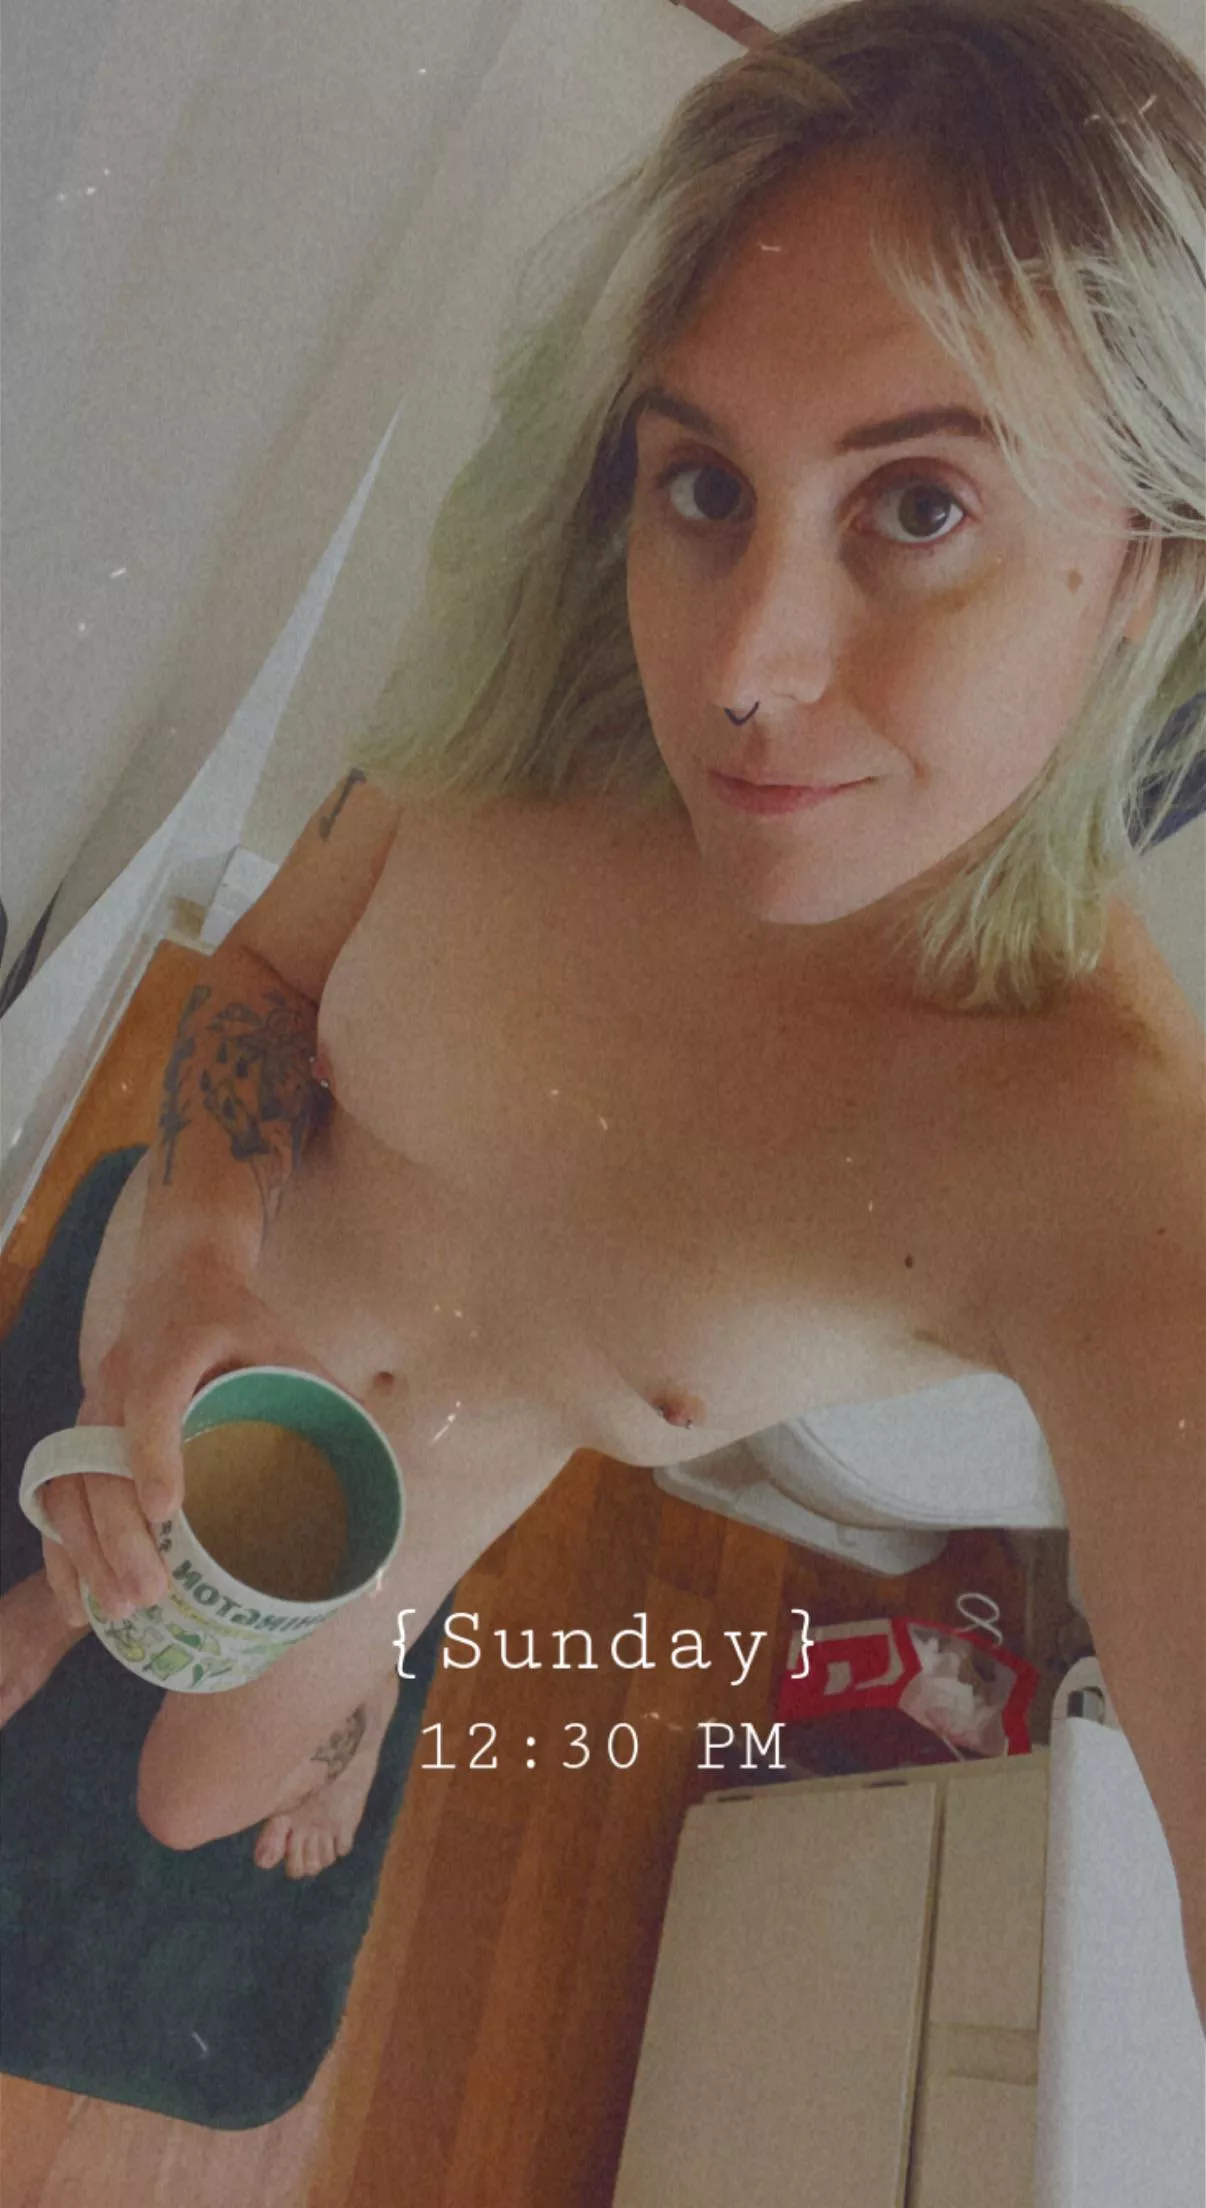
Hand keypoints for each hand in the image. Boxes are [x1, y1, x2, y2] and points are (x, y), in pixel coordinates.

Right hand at [41, 1246, 341, 1629]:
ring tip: (119, 1609)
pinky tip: (79, 1599)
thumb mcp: (289, 1348)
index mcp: (182, 1344)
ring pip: (71, 1480)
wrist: (182, 1273)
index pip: (155, 1396)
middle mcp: (125, 1373)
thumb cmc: (244, 1323)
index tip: (166, 1511)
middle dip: (118, 1532)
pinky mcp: (82, 1428)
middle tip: (151, 1592)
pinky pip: (58, 1490)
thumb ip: (327, 1402)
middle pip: (101, 1458)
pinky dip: (64, 1547)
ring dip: (88, 1550)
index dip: (154, 1451)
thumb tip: (382, 1477)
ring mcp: (94, 1401)